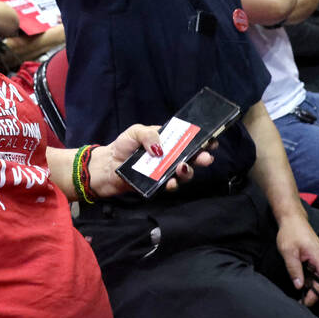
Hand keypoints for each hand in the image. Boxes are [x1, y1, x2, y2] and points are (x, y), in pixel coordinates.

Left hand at [87, 124, 215, 197]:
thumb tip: (160, 147)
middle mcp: (170, 156)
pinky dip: (172, 184)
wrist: (107, 168)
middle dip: (202, 157)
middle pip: (191, 157)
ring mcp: (165, 171)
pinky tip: (170, 182)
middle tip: (206, 158)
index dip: (202, 140)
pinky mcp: (157, 184)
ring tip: (183, 168)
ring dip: (188, 172)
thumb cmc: (122, 146)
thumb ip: (147, 134)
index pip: (188, 139)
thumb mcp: (134, 131)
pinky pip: (170, 185)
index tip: (211, 141)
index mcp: (167, 140)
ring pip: (184, 173)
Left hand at [276, 212, 318, 307]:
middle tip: (304, 303)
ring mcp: (318, 257)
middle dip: (316, 293)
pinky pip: (315, 272)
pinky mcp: (314, 257)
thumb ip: (294, 269)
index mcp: (318, 255)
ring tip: (302, 298)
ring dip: (312, 287)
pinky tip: (302, 286)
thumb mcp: (288, 251)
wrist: (292, 218)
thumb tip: (299, 286)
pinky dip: (310, 280)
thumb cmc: (290, 232)